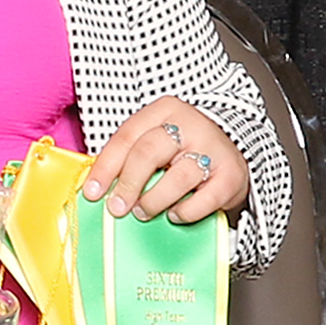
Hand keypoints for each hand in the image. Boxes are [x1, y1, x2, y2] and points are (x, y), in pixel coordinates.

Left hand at [80, 97, 252, 225]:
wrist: (232, 154)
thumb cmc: (182, 151)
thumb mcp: (155, 142)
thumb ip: (129, 158)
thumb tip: (98, 189)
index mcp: (165, 110)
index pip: (127, 136)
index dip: (106, 166)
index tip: (92, 192)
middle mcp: (191, 124)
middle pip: (148, 152)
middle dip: (127, 184)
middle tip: (117, 208)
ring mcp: (214, 149)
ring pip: (177, 177)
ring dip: (153, 200)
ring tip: (143, 212)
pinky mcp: (232, 176)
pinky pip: (204, 200)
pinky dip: (184, 212)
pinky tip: (175, 214)